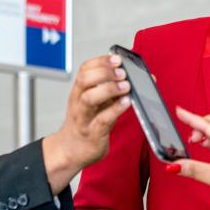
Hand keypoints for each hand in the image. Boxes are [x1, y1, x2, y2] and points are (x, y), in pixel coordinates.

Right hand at [42, 54, 130, 193]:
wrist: (71, 150)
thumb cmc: (86, 123)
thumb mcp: (95, 102)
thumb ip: (112, 89)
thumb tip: (138, 76)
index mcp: (79, 91)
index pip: (85, 69)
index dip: (101, 61)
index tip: (117, 59)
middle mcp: (78, 102)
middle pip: (85, 79)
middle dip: (105, 72)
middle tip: (123, 73)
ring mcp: (84, 118)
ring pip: (89, 98)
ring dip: (109, 89)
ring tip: (126, 86)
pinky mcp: (92, 134)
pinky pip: (102, 120)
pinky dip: (116, 110)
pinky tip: (127, 103)